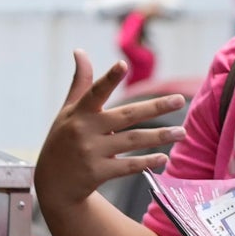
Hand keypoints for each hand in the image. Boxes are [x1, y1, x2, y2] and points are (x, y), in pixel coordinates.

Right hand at [33, 56, 186, 216]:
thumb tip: (80, 51)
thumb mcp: (67, 112)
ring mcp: (91, 153)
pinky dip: (146, 162)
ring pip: (133, 141)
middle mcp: (85, 131)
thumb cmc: (63, 141)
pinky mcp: (97, 173)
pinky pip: (127, 166)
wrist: (53, 184)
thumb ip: (80, 83)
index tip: (122, 65)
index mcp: (79, 113)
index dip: (109, 79)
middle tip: (180, 100)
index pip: (95, 92)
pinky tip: (164, 157)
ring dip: (160, 136)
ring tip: (182, 132)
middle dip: (155, 108)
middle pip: (127, 116)